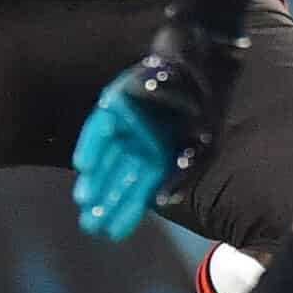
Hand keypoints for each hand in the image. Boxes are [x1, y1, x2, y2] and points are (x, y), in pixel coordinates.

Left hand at [71, 16, 247, 239]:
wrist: (202, 59)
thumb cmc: (207, 101)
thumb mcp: (203, 143)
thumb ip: (184, 170)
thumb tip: (162, 199)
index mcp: (163, 152)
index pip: (142, 186)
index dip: (128, 209)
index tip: (113, 232)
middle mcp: (143, 139)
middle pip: (121, 174)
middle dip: (108, 199)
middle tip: (92, 225)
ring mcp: (129, 120)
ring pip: (108, 154)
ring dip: (97, 178)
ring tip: (86, 202)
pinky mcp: (117, 99)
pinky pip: (102, 124)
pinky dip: (94, 143)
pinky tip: (84, 165)